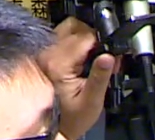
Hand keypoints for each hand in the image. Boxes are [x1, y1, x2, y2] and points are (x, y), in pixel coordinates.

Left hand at [38, 17, 116, 139]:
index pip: (87, 36)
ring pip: (67, 27)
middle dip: (93, 37)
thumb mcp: (92, 100)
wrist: (53, 128)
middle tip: (101, 55)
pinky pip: (60, 37)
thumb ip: (101, 76)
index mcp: (60, 63)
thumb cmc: (71, 118)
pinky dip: (73, 41)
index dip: (103, 43)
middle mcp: (48, 54)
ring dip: (83, 36)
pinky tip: (79, 58)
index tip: (109, 56)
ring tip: (90, 55)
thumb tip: (109, 55)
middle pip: (76, 26)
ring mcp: (44, 53)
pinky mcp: (44, 55)